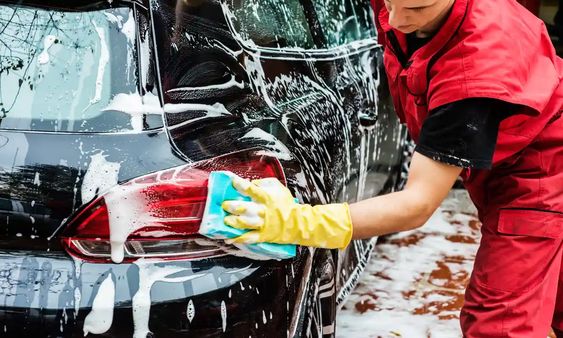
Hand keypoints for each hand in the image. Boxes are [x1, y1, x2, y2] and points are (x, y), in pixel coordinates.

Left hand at [222, 177, 352, 248]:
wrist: (297, 222)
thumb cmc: (286, 203)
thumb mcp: (278, 188)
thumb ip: (264, 183)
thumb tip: (251, 183)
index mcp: (267, 198)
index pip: (252, 190)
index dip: (241, 185)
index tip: (232, 182)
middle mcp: (263, 211)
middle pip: (246, 208)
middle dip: (234, 206)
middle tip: (224, 205)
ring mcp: (262, 224)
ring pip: (246, 223)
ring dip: (234, 222)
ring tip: (226, 220)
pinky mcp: (262, 235)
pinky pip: (249, 238)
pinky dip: (238, 239)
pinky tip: (229, 238)